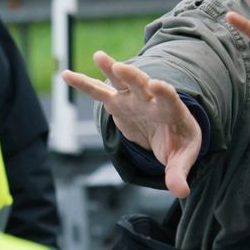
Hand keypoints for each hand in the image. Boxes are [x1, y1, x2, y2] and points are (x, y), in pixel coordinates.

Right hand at [62, 50, 200, 197]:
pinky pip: (98, 92)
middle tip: (122, 68)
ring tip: (99, 57)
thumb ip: (179, 173)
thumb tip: (181, 192)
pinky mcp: (117, 103)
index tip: (157, 85)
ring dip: (110, 69)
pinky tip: (66, 75)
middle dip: (133, 77)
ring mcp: (133, 99)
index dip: (164, 92)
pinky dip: (83, 84)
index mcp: (172, 111)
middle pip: (143, 85)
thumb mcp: (182, 159)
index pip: (169, 99)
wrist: (170, 132)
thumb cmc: (179, 142)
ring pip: (121, 82)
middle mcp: (151, 100)